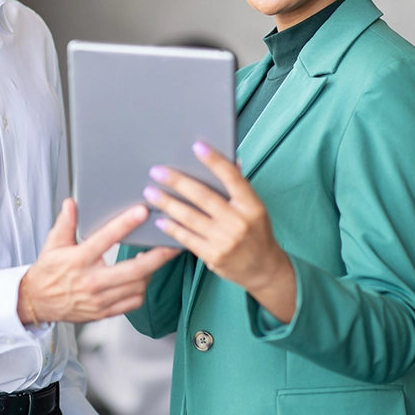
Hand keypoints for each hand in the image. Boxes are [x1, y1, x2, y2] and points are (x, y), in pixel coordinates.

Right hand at [19, 199, 181, 324]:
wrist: (37, 303)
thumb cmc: (47, 273)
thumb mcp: (53, 244)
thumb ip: (65, 223)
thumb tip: (72, 203)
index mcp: (79, 260)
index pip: (106, 238)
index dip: (126, 224)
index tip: (143, 212)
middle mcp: (92, 281)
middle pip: (134, 269)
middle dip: (158, 256)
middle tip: (173, 243)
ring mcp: (100, 299)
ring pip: (137, 286)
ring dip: (152, 271)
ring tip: (161, 257)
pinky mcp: (104, 312)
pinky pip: (132, 302)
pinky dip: (142, 289)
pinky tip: (145, 278)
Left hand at [145, 141, 296, 322]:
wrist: (263, 268)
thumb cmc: (256, 232)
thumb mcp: (254, 208)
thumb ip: (240, 188)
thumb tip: (232, 160)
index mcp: (252, 205)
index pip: (232, 178)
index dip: (215, 161)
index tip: (197, 146)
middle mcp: (239, 222)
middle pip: (203, 196)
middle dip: (177, 182)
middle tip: (158, 171)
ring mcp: (226, 240)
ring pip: (190, 217)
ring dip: (168, 203)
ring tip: (151, 192)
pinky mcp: (214, 256)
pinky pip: (187, 238)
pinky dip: (171, 227)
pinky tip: (160, 218)